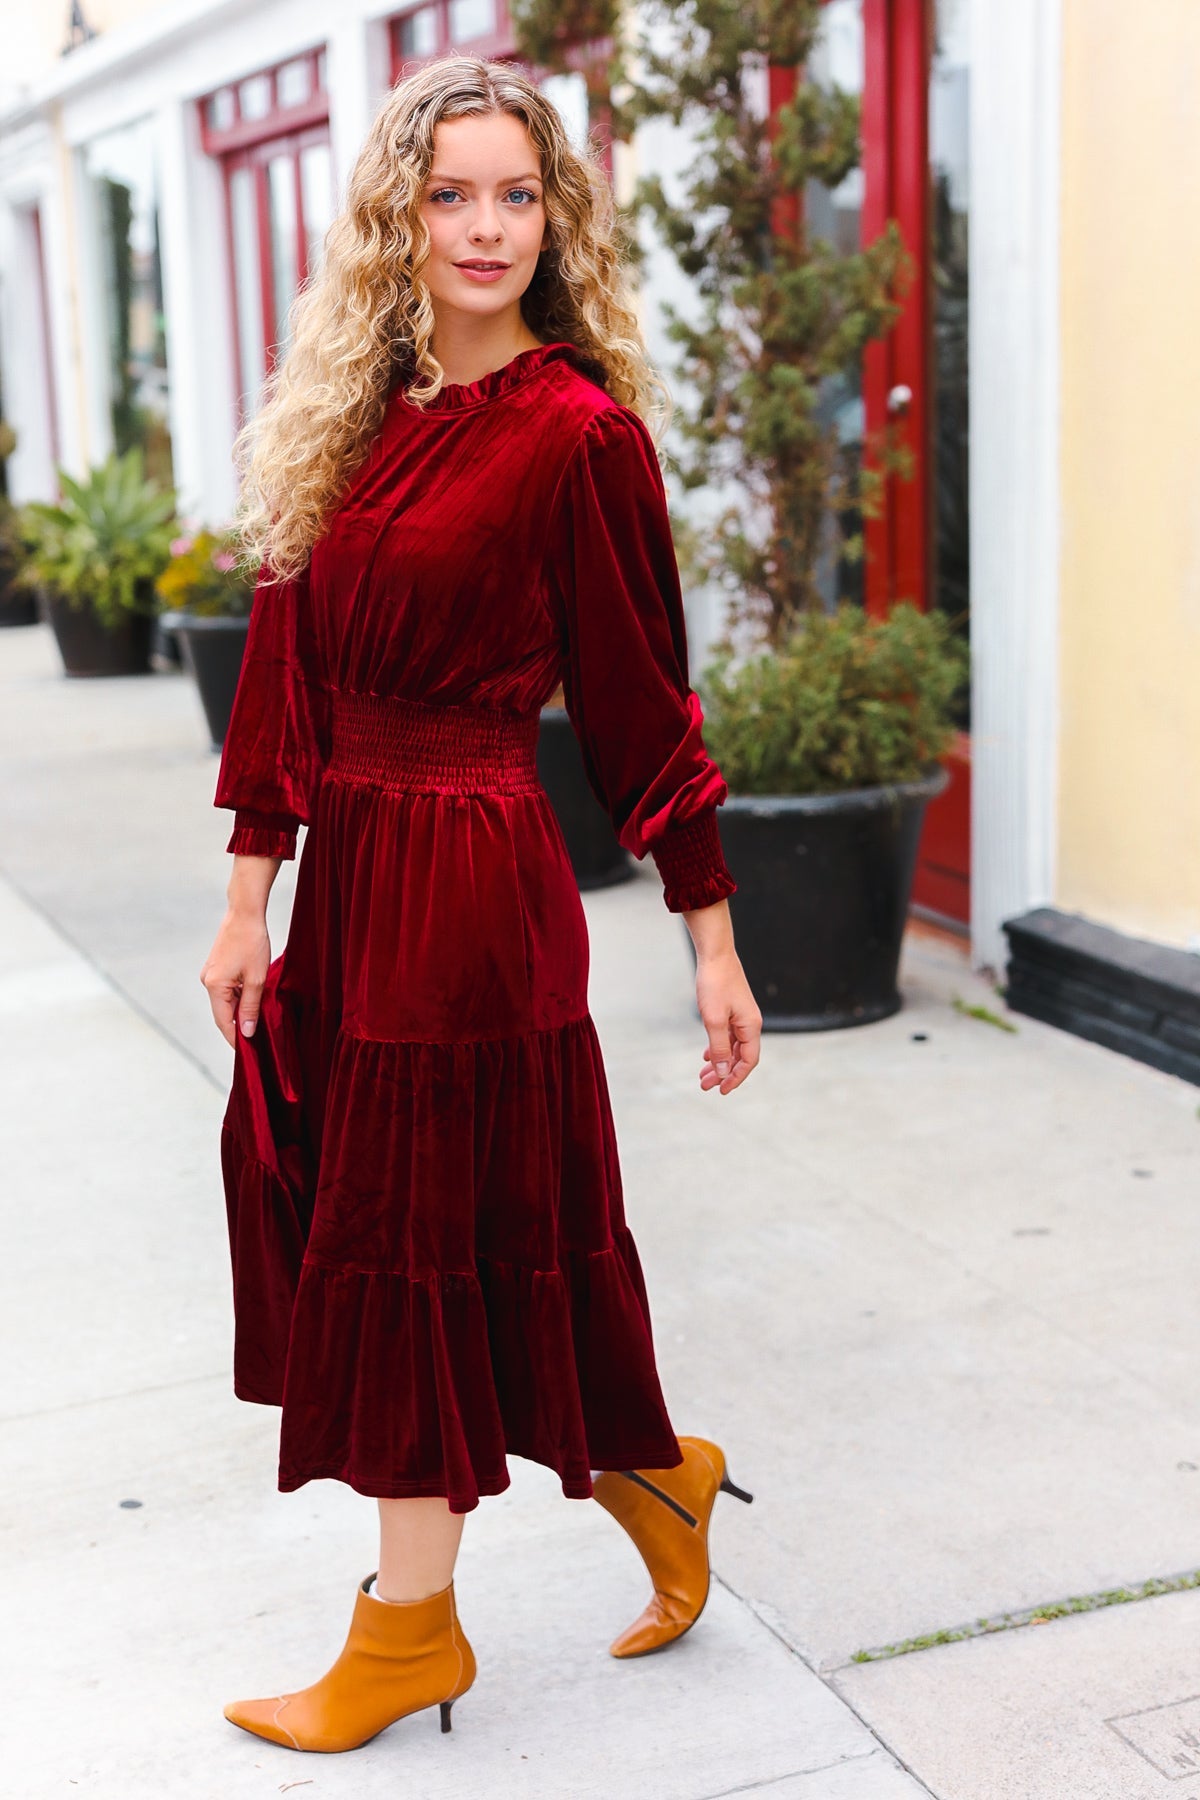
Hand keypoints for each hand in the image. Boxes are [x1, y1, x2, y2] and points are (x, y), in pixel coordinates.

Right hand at [201, 908, 270, 1046]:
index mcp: (214, 986)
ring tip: (258, 1021)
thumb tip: (245, 1033)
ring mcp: (210, 974)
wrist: (245, 913)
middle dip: (238, 1027)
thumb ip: (250, 1008)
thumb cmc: (252, 942)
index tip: (247, 1053)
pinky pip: (226, 991)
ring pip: (226, 1002)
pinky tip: (253, 1001)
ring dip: (240, 1012)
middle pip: (223, 1013)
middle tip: (257, 1040)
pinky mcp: (216, 968)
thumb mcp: (257, 979)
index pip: (223, 1022)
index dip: (235, 1039)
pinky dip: (238, 998)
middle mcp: (207, 982)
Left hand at [696, 949, 761, 1094]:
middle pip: (740, 1057)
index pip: (748, 1061)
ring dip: (719, 1062)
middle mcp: (750, 1024)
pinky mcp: (733, 1010)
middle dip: (723, 1073)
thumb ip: (720, 1048)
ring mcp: (742, 1017)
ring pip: (733, 1048)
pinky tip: (707, 1054)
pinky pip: (729, 1036)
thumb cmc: (715, 984)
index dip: (735, 1078)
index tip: (721, 1091)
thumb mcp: (714, 1020)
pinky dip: (719, 1048)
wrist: (715, 954)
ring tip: (703, 1075)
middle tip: (704, 1086)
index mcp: (751, 1027)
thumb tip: (723, 1072)